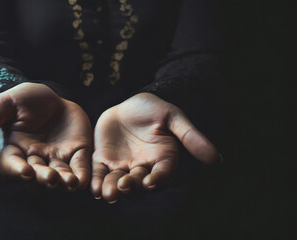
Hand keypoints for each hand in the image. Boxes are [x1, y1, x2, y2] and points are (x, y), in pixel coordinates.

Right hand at [0, 83, 91, 189]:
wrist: (53, 95)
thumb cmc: (24, 100)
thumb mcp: (5, 104)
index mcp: (14, 150)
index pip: (12, 165)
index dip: (17, 170)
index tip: (26, 171)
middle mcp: (35, 158)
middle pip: (38, 174)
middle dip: (44, 178)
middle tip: (51, 178)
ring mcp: (56, 158)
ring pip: (60, 174)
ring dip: (64, 180)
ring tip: (71, 182)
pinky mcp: (77, 153)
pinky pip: (80, 166)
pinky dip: (82, 174)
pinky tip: (85, 179)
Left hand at [91, 93, 220, 202]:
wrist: (130, 104)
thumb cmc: (155, 109)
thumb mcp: (173, 117)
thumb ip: (190, 136)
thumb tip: (217, 159)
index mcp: (162, 159)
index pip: (162, 175)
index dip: (157, 180)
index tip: (149, 182)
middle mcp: (142, 167)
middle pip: (138, 185)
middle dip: (131, 187)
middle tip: (123, 186)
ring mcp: (122, 166)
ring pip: (117, 183)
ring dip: (112, 189)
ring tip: (107, 193)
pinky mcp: (103, 161)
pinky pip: (99, 174)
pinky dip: (95, 181)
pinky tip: (91, 186)